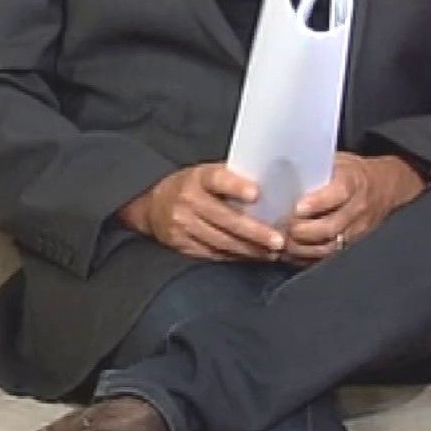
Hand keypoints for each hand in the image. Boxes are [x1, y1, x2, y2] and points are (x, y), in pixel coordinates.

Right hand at [118, 163, 286, 261]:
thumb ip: (232, 179)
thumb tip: (271, 185)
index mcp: (198, 178)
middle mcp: (188, 200)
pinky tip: (253, 257)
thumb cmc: (192, 186)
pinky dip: (236, 257)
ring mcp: (183, 225)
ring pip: (221, 241)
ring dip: (250, 249)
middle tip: (278, 240)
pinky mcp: (182, 244)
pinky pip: (213, 253)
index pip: (217, 179)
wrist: (152, 205)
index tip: (256, 193)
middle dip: (254, 232)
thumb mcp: (206, 173)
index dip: (236, 186)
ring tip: (272, 252)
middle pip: (225, 218)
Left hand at [281, 154, 424, 265]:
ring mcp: (357, 229)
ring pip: (329, 246)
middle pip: (330, 226)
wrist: (385, 187)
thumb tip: (281, 171)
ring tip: (283, 244)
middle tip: (281, 229)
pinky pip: (329, 256)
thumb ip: (315, 168)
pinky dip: (308, 258)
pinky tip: (293, 254)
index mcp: (354, 181)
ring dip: (303, 248)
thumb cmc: (353, 172)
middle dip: (303, 231)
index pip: (339, 193)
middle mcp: (358, 207)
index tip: (296, 207)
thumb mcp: (338, 161)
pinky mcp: (353, 244)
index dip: (317, 202)